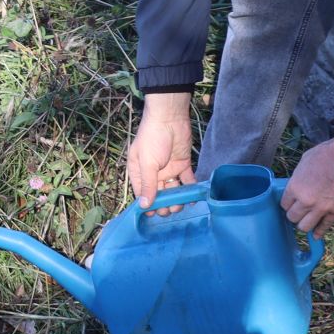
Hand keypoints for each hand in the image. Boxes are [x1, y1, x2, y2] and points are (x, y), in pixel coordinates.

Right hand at [128, 92, 196, 214]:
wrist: (170, 118)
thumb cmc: (152, 138)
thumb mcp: (147, 163)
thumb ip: (148, 185)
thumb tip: (144, 206)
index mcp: (140, 172)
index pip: (142, 193)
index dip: (148, 205)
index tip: (154, 215)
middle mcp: (154, 173)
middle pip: (159, 194)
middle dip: (164, 204)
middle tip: (170, 210)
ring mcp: (169, 169)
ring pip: (173, 190)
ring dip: (177, 199)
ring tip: (180, 204)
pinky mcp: (183, 165)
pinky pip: (187, 180)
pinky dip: (190, 189)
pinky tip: (193, 198)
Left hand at [279, 138, 333, 235]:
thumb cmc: (327, 154)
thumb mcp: (304, 163)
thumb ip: (298, 179)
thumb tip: (297, 188)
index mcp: (295, 187)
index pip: (284, 205)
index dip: (287, 204)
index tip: (291, 203)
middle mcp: (306, 201)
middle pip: (292, 218)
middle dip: (294, 215)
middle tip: (299, 211)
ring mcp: (322, 208)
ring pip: (305, 227)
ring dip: (305, 224)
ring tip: (307, 220)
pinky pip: (324, 227)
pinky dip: (319, 232)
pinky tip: (316, 235)